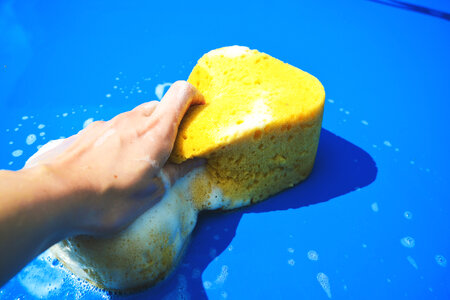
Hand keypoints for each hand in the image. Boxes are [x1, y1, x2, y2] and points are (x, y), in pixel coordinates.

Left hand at [46, 80, 204, 235]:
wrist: (53, 196)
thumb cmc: (107, 199)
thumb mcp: (150, 194)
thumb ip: (175, 174)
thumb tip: (195, 162)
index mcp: (156, 133)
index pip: (181, 93)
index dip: (195, 97)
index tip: (200, 112)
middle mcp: (133, 120)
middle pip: (161, 106)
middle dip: (172, 121)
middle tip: (172, 148)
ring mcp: (109, 123)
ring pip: (138, 117)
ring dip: (147, 131)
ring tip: (140, 160)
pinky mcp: (90, 131)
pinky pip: (117, 127)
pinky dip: (125, 137)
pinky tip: (114, 163)